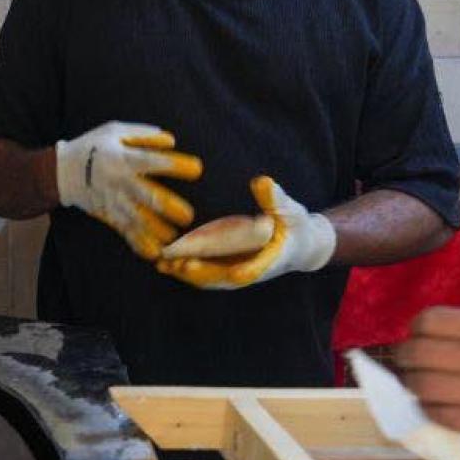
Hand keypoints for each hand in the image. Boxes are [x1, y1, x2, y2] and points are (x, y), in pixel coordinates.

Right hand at [53, 121, 201, 258]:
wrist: (62, 171)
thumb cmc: (94, 146)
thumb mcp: (115, 131)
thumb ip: (144, 135)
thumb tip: (170, 142)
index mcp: (123, 157)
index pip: (151, 161)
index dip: (174, 165)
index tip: (197, 169)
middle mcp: (119, 181)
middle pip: (145, 195)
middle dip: (166, 206)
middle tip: (187, 216)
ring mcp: (114, 201)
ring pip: (137, 218)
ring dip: (155, 230)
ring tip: (173, 239)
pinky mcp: (109, 215)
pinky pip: (125, 231)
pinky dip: (138, 243)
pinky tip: (154, 253)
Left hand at [155, 176, 336, 290]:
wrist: (297, 245)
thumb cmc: (295, 224)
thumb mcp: (290, 210)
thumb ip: (275, 199)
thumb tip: (262, 182)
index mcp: (272, 258)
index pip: (260, 267)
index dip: (249, 271)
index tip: (236, 273)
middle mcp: (251, 270)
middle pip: (227, 277)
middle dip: (205, 273)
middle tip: (183, 266)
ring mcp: (236, 271)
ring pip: (211, 277)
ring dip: (188, 274)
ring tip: (164, 265)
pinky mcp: (225, 268)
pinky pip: (203, 271)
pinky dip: (184, 269)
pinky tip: (162, 262)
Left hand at [395, 305, 459, 459]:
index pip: (429, 321)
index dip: (418, 326)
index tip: (421, 332)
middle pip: (415, 355)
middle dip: (407, 354)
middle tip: (412, 358)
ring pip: (423, 389)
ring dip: (416, 384)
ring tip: (424, 383)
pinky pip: (444, 418)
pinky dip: (433, 409)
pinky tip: (440, 405)